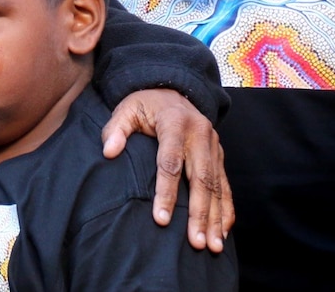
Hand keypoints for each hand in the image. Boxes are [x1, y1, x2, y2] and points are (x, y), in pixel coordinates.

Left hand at [101, 88, 232, 252]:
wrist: (172, 89)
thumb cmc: (145, 105)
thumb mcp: (126, 109)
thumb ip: (116, 129)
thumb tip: (108, 152)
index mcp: (175, 123)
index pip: (170, 162)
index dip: (166, 192)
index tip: (161, 220)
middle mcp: (200, 134)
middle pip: (200, 179)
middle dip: (199, 213)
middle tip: (196, 242)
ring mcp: (213, 145)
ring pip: (216, 186)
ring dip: (215, 217)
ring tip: (213, 245)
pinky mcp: (219, 154)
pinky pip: (225, 184)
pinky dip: (226, 209)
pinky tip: (224, 231)